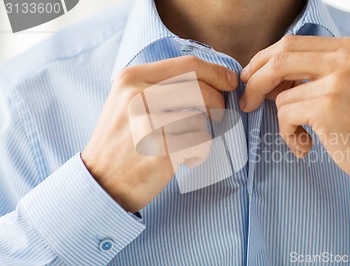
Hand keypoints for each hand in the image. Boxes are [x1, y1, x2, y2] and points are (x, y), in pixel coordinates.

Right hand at [82, 56, 237, 211]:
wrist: (101, 182)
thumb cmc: (123, 140)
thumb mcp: (130, 100)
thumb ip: (163, 85)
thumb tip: (213, 79)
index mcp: (132, 77)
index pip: (189, 65)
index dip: (217, 72)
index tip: (231, 82)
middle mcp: (138, 95)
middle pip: (201, 89)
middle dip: (218, 102)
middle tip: (217, 116)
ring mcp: (148, 122)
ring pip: (201, 118)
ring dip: (201, 132)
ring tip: (184, 142)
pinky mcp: (160, 149)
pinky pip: (198, 143)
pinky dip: (197, 152)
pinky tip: (180, 158)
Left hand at [240, 36, 349, 199]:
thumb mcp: (346, 85)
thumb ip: (311, 74)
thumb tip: (266, 77)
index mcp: (348, 48)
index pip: (291, 43)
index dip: (263, 60)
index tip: (250, 78)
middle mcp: (344, 58)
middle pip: (279, 59)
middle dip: (255, 81)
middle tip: (248, 102)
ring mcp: (337, 81)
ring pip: (280, 95)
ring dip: (283, 121)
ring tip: (300, 136)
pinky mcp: (328, 106)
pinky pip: (285, 116)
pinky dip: (288, 134)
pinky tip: (305, 146)